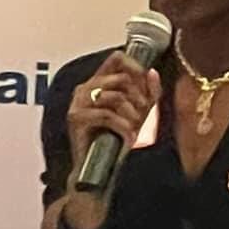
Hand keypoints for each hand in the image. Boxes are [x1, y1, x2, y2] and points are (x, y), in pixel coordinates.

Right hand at [65, 54, 159, 178]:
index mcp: (98, 83)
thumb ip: (148, 93)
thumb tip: (152, 72)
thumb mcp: (138, 113)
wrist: (96, 170)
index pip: (117, 58)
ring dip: (131, 115)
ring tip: (134, 129)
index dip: (136, 69)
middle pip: (121, 79)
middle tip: (142, 117)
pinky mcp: (76, 118)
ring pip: (115, 97)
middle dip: (138, 99)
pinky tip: (127, 138)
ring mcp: (78, 102)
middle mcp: (85, 88)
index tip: (145, 89)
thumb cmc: (114, 141)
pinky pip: (106, 115)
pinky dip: (122, 127)